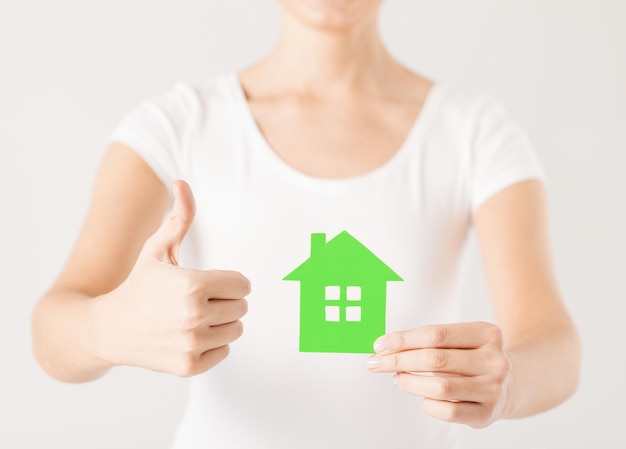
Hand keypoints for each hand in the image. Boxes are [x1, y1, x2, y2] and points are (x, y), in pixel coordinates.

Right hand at [92, 180, 250, 376]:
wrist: (108, 329)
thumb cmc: (139, 284)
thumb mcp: (157, 249)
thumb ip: (179, 218)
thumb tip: (182, 183)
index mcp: (192, 285)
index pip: (243, 285)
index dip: (230, 281)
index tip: (211, 282)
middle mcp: (193, 317)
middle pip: (242, 307)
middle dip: (226, 300)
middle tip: (199, 300)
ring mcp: (191, 345)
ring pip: (236, 329)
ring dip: (221, 322)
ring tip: (194, 317)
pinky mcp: (189, 366)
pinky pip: (225, 351)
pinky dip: (213, 344)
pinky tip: (188, 335)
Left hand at [367, 322, 511, 427]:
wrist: (514, 383)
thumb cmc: (474, 357)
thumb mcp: (462, 340)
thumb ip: (429, 341)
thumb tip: (386, 347)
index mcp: (486, 333)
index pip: (436, 334)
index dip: (403, 339)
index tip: (380, 345)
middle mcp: (494, 360)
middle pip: (435, 359)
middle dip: (399, 360)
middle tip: (377, 363)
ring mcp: (493, 389)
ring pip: (440, 387)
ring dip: (410, 382)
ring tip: (398, 379)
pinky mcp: (487, 414)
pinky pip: (447, 411)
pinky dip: (427, 403)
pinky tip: (423, 396)